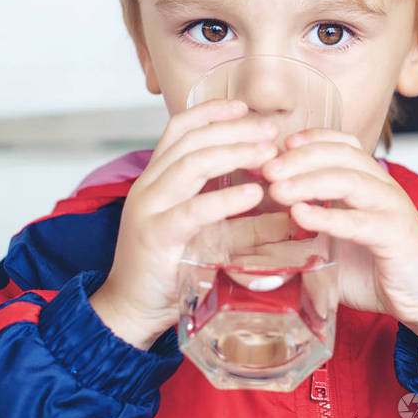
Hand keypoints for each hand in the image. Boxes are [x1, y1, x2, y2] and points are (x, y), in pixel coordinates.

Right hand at [89, 100, 279, 349]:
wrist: (130, 311)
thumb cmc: (168, 269)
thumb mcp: (207, 236)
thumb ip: (240, 220)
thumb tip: (286, 213)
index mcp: (156, 178)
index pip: (179, 129)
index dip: (211, 111)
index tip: (244, 106)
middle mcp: (149, 186)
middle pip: (191, 140)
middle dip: (234, 129)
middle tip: (271, 130)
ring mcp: (148, 209)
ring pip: (191, 165)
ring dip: (234, 153)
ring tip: (269, 154)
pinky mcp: (155, 237)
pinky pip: (193, 210)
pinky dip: (226, 198)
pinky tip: (255, 193)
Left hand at [261, 129, 417, 354]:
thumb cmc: (374, 270)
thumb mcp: (333, 244)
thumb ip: (305, 231)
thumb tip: (261, 227)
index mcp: (370, 183)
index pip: (344, 145)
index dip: (313, 138)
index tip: (281, 144)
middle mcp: (383, 188)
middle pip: (342, 156)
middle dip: (301, 157)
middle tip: (267, 168)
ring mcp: (391, 208)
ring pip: (348, 180)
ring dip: (308, 181)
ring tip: (276, 190)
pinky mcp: (395, 235)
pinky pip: (358, 220)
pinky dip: (326, 216)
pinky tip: (300, 216)